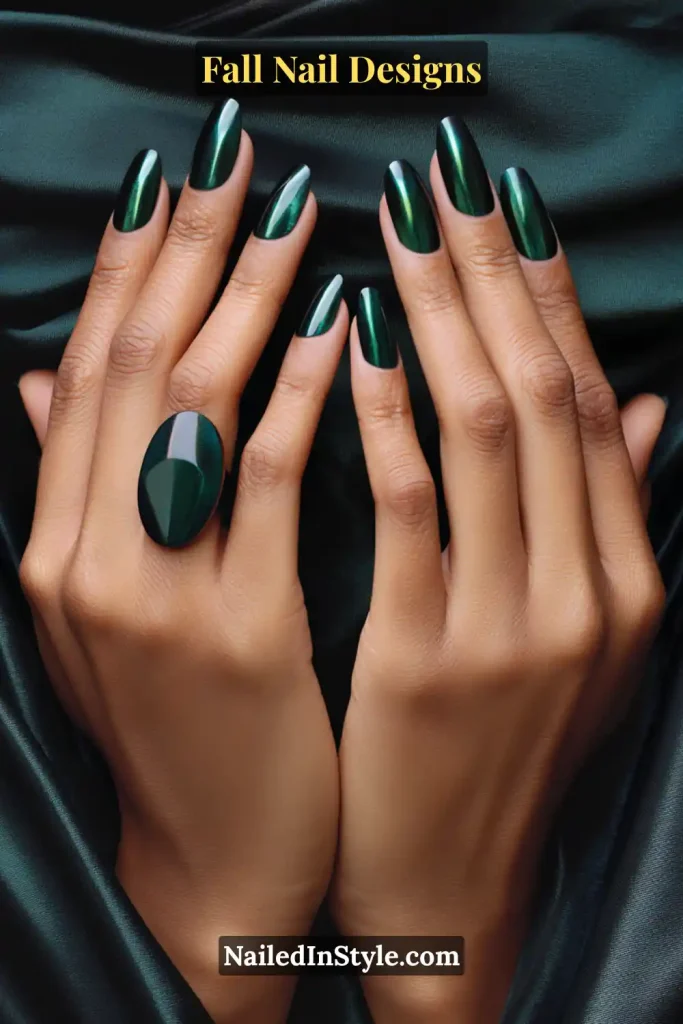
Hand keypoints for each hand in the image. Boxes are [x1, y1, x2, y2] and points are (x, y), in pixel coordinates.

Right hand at [18, 101, 345, 1023]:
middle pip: (131, 367)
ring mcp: (154, 601)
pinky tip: (335, 334)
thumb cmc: (176, 726)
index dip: (125, 266)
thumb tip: (43, 378)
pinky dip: (301, 401)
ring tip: (292, 217)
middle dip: (182, 252)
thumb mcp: (104, 614)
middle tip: (233, 164)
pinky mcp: (238, 635)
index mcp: (52, 548)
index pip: (86, 371)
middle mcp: (84, 562)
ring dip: (244, 299)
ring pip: (190, 409)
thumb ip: (78, 493)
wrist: (215, 857)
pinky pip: (268, 489)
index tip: (170, 183)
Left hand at [332, 122, 665, 1022]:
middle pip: (544, 394)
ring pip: (487, 432)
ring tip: (399, 229)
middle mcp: (590, 594)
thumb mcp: (582, 642)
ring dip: (443, 316)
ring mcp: (516, 628)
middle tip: (449, 179)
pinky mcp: (428, 660)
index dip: (551, 294)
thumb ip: (611, 521)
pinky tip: (359, 344)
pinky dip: (385, 417)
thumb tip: (648, 408)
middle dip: (495, 273)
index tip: (507, 207)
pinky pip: (409, 510)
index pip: (592, 404)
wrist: (448, 884)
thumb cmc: (500, 750)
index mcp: (630, 583)